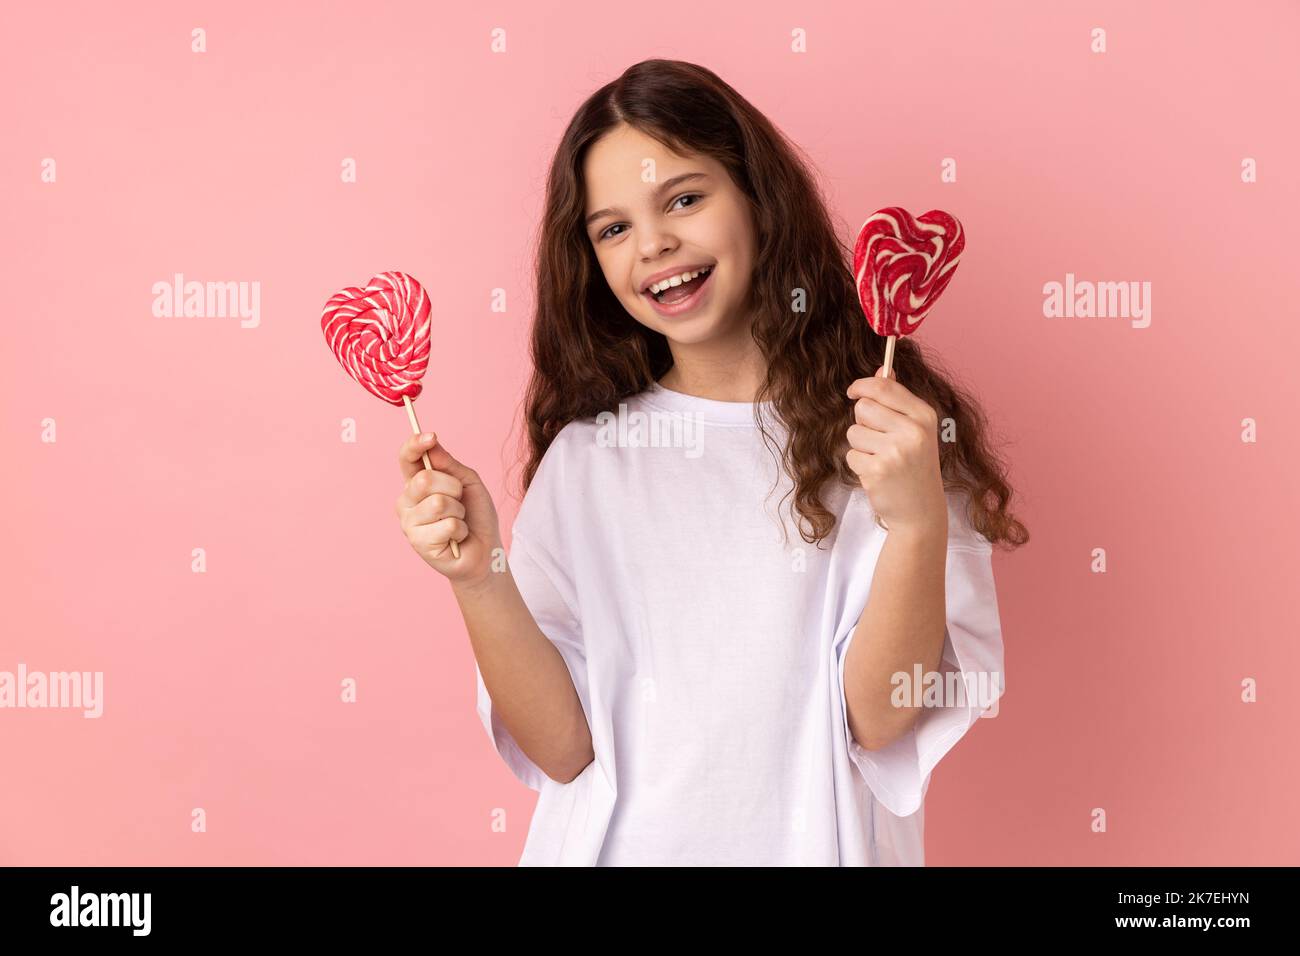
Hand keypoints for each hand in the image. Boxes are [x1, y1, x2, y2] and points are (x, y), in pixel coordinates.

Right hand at [395, 432, 501, 584]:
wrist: (485, 550)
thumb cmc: (475, 516)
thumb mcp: (468, 482)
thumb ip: (449, 464)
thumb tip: (432, 443)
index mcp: (417, 482)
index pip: (407, 458)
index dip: (415, 445)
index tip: (431, 436)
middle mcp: (407, 501)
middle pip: (424, 479)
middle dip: (453, 488)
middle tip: (460, 501)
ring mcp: (409, 522)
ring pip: (438, 503)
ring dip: (458, 512)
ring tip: (458, 521)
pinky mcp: (418, 543)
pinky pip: (447, 525)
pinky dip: (460, 530)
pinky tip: (456, 538)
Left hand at [844, 366, 946, 537]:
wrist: (921, 511)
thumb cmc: (916, 467)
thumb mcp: (916, 430)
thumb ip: (898, 400)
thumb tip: (881, 369)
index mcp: (924, 416)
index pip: (884, 388)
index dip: (862, 386)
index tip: (853, 391)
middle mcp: (913, 432)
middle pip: (864, 407)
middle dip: (862, 421)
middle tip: (878, 440)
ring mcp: (895, 452)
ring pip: (853, 432)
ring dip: (860, 445)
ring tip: (880, 459)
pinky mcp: (878, 471)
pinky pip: (851, 455)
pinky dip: (859, 464)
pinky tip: (877, 474)